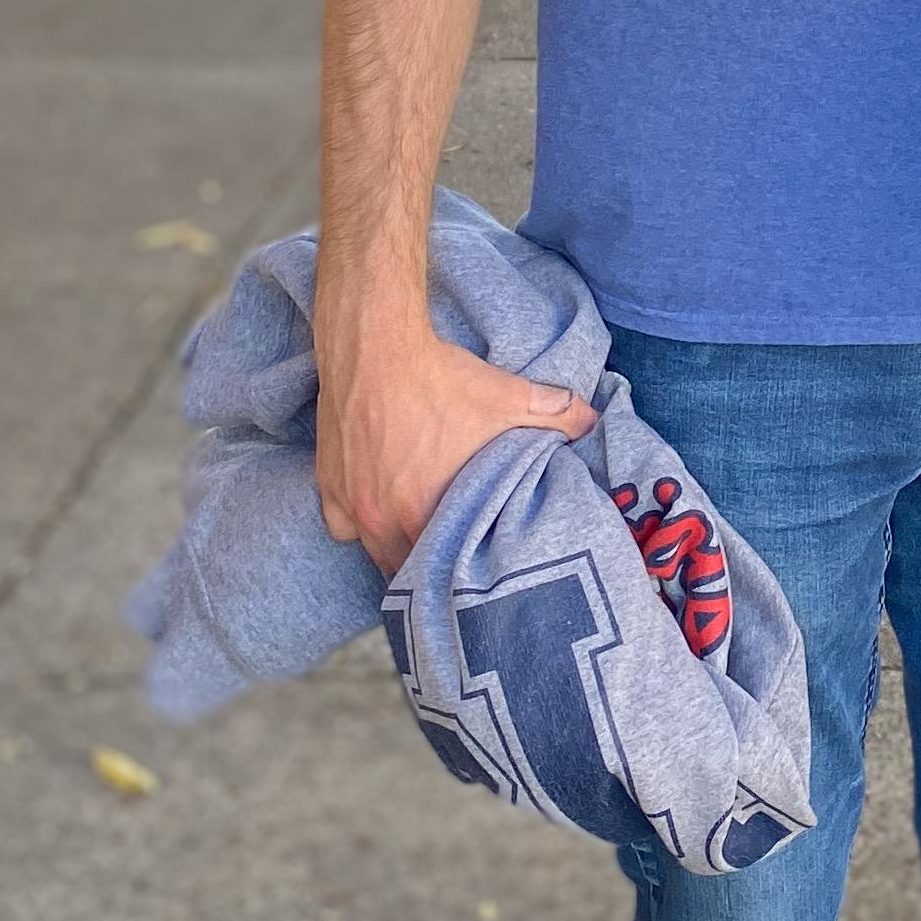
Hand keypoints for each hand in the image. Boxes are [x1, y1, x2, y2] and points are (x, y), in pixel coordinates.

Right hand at [316, 323, 595, 579]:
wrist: (373, 345)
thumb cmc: (438, 377)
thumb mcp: (506, 396)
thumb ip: (555, 414)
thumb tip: (594, 422)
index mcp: (422, 513)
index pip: (441, 570)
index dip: (459, 575)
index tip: (472, 575)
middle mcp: (379, 520)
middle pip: (404, 567)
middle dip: (428, 567)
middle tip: (450, 564)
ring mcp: (350, 504)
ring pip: (372, 549)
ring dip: (394, 548)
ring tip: (418, 542)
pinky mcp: (326, 484)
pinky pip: (341, 524)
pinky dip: (358, 523)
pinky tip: (376, 510)